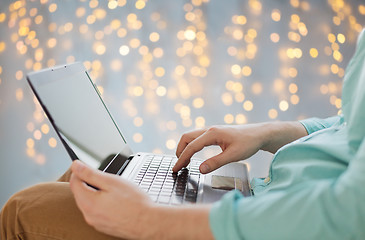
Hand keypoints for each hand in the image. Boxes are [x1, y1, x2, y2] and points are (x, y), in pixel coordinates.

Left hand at [69, 160, 151, 238]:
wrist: (148, 223)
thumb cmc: (134, 202)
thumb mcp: (111, 182)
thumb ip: (90, 173)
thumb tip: (75, 165)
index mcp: (88, 202)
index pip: (74, 183)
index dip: (79, 171)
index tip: (88, 166)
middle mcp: (88, 215)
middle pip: (80, 193)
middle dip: (89, 183)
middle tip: (106, 179)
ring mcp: (95, 223)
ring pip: (88, 203)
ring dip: (96, 194)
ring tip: (114, 191)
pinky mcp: (103, 227)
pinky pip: (96, 212)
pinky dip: (102, 204)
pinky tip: (116, 202)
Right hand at [173, 121, 307, 173]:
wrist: (259, 134)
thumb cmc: (249, 143)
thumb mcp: (233, 155)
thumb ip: (216, 162)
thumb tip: (200, 169)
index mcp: (212, 134)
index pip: (192, 146)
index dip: (182, 159)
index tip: (176, 168)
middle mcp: (209, 130)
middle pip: (187, 137)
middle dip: (180, 151)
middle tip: (178, 166)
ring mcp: (212, 130)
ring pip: (191, 136)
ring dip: (185, 148)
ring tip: (183, 161)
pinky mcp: (215, 133)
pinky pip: (197, 138)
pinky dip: (191, 146)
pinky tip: (194, 154)